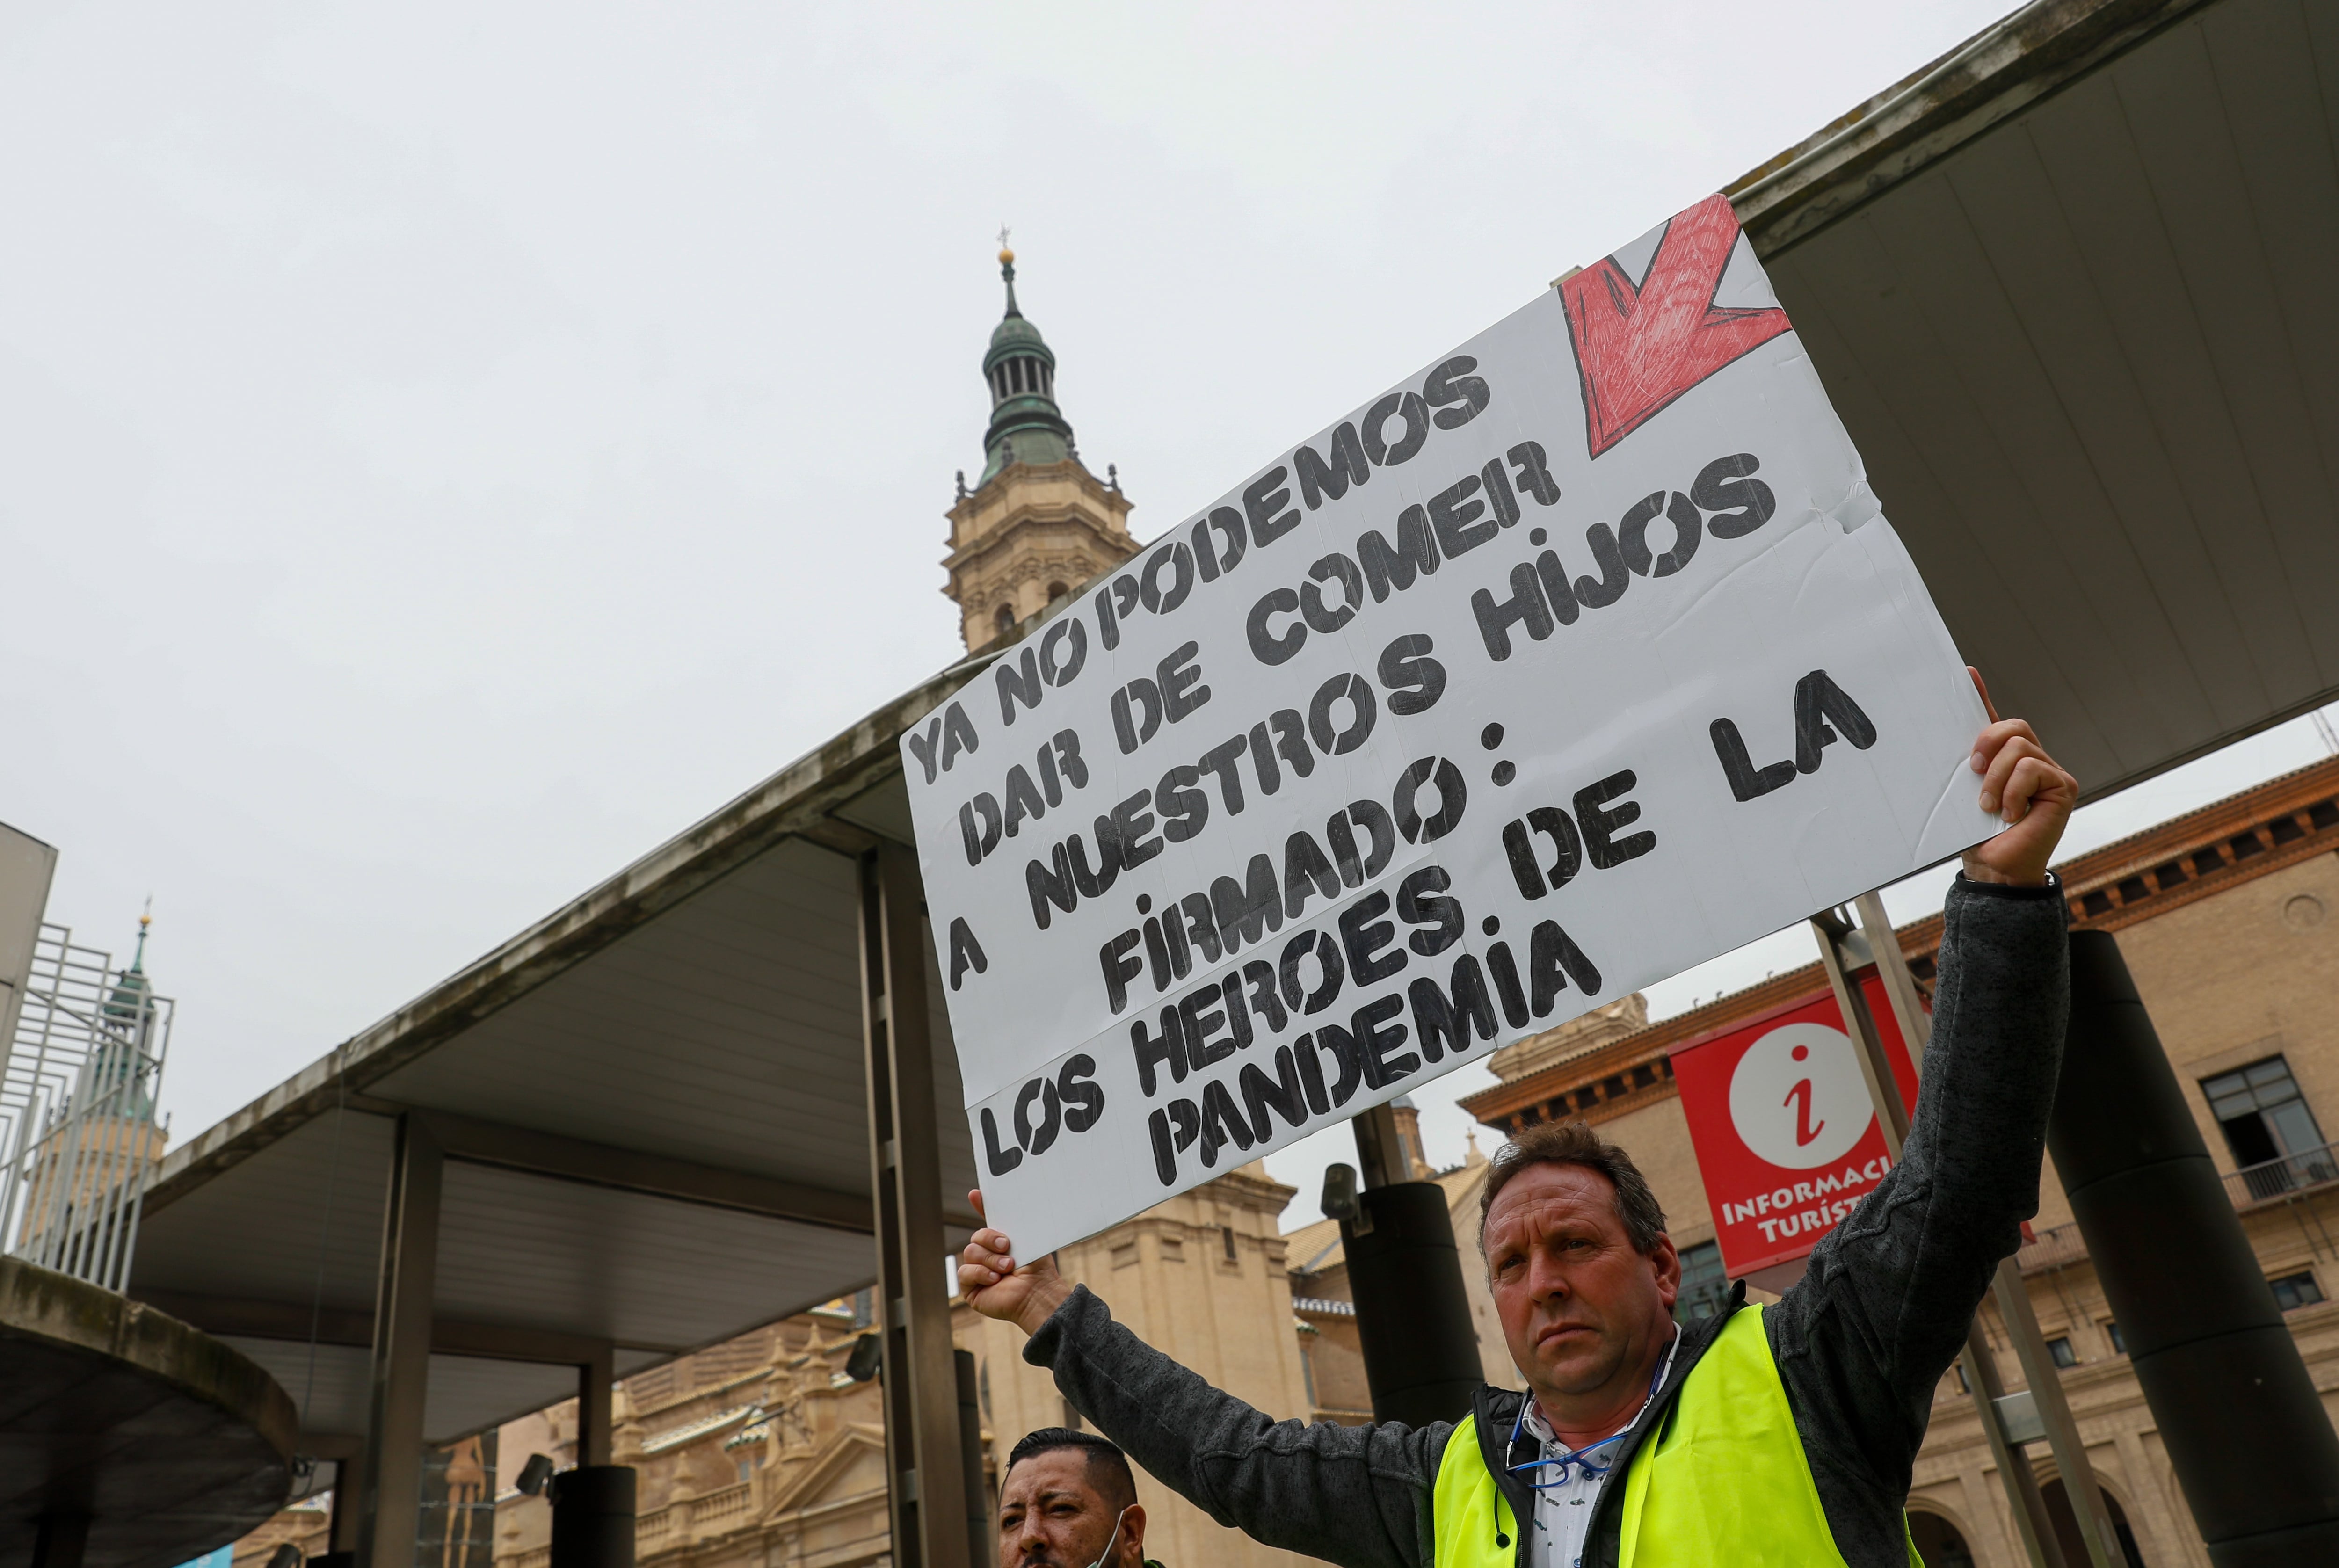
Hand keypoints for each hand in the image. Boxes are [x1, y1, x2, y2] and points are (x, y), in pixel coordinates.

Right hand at [958, 1189, 1071, 1335]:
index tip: (975, 1193)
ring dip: (990, 1259)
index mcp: (1002, 1243)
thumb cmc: (1036, 1268)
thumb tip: (1010, 1200)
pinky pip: (964, 1272)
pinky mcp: (971, 1288)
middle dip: (990, 1239)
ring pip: (970, 1252)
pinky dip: (980, 1273)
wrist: (1037, 1292)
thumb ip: (1013, 1222)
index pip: (987, 1222)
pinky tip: (994, 1279)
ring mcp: (978, 1271)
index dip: (980, 1206)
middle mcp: (988, 1256)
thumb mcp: (1026, 1239)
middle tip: (1007, 1247)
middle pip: (976, 1236)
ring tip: (1007, 1268)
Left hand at [1961, 667, 2076, 887]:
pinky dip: (2013, 791)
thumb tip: (1938, 737)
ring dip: (1996, 778)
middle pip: (2012, 726)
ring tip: (1989, 806)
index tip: (1965, 673)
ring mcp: (2050, 771)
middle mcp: (2030, 759)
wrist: (1993, 867)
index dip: (1980, 694)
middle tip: (1973, 770)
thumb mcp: (1960, 793)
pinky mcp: (2062, 786)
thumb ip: (1961, 766)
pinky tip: (2011, 813)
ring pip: (2019, 748)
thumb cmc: (1975, 834)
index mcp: (2002, 759)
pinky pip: (2032, 768)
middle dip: (1987, 743)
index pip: (1993, 720)